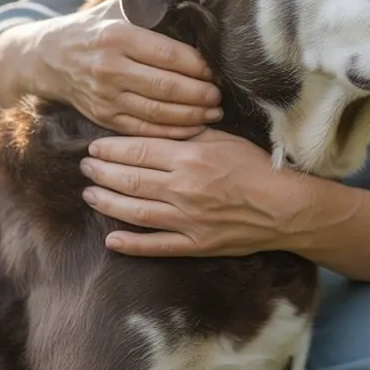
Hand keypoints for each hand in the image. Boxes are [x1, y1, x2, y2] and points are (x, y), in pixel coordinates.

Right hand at [38, 0, 222, 137]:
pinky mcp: (103, 117)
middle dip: (200, 94)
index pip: (168, 55)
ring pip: (157, 112)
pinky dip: (171, 132)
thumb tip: (197, 8)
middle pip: (166, 87)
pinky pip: (143, 130)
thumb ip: (153, 9)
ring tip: (214, 112)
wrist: (50, 57)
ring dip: (191, 116)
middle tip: (220, 95)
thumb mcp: (120, 8)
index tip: (216, 69)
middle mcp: (109, 68)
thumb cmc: (97, 28)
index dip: (198, 66)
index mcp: (117, 36)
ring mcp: (105, 96)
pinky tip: (192, 127)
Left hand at [79, 129, 310, 255]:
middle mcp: (183, 188)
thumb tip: (160, 124)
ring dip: (107, 202)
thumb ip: (190, 132)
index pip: (139, 151)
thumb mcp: (225, 138)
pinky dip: (131, 244)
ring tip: (89, 195)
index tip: (94, 147)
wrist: (285, 208)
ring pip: (135, 211)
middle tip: (85, 167)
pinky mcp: (194, 244)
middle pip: (130, 179)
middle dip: (102, 172)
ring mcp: (187, 219)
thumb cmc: (257, 168)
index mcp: (190, 158)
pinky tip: (111, 239)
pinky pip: (156, 245)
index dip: (112, 149)